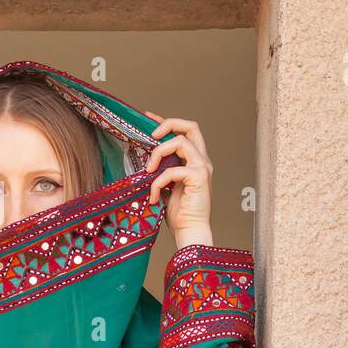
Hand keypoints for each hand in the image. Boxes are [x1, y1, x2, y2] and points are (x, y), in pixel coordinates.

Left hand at [143, 113, 213, 248]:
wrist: (190, 230)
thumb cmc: (178, 211)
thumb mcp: (166, 184)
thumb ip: (162, 168)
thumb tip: (144, 158)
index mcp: (195, 160)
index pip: (185, 131)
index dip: (166, 121)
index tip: (147, 117)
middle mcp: (202, 160)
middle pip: (191, 126)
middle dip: (168, 124)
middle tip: (151, 137)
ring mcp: (202, 168)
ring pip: (180, 142)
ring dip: (158, 153)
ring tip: (148, 171)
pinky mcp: (199, 178)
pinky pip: (172, 170)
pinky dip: (158, 182)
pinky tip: (155, 197)